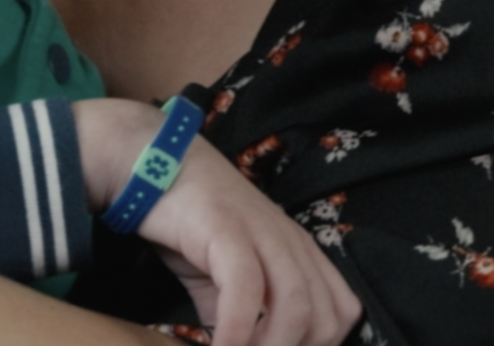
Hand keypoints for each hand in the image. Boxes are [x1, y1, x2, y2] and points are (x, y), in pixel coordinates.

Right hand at [76, 102, 359, 345]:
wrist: (152, 164)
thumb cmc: (191, 223)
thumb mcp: (224, 278)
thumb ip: (242, 315)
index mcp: (300, 253)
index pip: (341, 314)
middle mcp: (291, 243)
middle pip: (326, 320)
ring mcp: (262, 232)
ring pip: (296, 306)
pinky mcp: (227, 229)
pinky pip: (245, 288)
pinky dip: (236, 330)